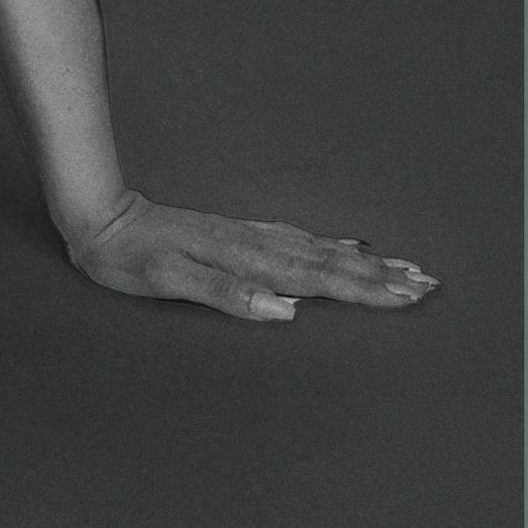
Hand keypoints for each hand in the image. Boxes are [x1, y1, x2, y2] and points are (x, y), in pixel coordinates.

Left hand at [63, 189, 438, 320]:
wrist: (98, 218)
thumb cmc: (128, 258)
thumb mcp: (168, 281)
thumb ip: (226, 294)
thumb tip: (286, 309)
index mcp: (245, 261)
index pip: (318, 278)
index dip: (365, 289)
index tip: (409, 296)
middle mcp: (253, 245)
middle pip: (329, 261)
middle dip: (380, 275)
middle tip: (429, 283)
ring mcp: (246, 236)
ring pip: (318, 249)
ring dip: (362, 260)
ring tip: (403, 266)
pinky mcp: (235, 234)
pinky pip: (297, 240)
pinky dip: (329, 245)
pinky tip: (343, 245)